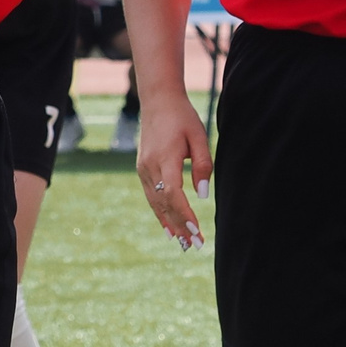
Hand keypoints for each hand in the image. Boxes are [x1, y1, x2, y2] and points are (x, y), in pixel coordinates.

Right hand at [134, 94, 210, 249]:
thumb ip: (202, 165)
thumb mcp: (199, 137)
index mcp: (165, 157)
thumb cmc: (183, 118)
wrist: (158, 101)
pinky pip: (150, 197)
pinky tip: (169, 228)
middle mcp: (150, 166)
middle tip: (195, 245)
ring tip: (184, 243)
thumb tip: (203, 194)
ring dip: (170, 224)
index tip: (197, 230)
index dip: (184, 214)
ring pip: (155, 203)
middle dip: (180, 226)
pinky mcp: (142, 169)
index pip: (172, 193)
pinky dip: (160, 214)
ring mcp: (143, 168)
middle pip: (164, 203)